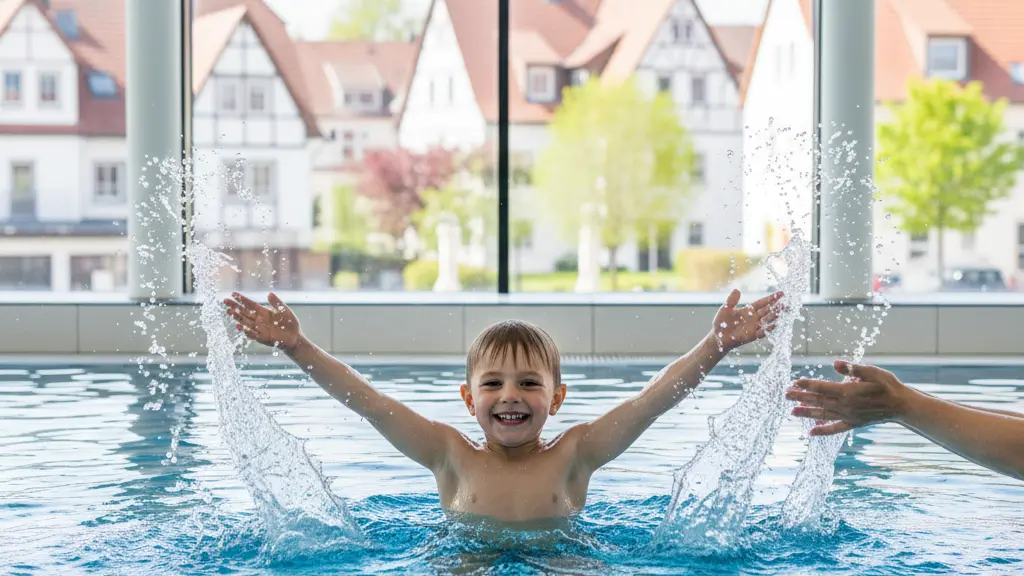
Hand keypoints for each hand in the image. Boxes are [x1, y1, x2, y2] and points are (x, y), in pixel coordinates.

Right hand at [224, 292, 301, 350]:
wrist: (295, 338)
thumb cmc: (290, 323)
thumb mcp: (285, 310)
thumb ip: (277, 303)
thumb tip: (269, 293)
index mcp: (263, 312)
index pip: (250, 304)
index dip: (242, 299)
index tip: (233, 294)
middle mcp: (259, 320)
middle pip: (244, 312)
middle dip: (235, 307)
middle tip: (225, 301)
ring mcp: (260, 329)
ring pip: (246, 323)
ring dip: (238, 318)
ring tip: (229, 312)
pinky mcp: (263, 338)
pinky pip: (253, 335)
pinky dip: (247, 331)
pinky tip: (240, 327)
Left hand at [711, 289, 782, 351]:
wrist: (718, 337)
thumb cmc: (721, 323)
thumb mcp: (725, 309)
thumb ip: (731, 300)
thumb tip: (737, 290)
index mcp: (748, 310)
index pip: (762, 303)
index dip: (771, 298)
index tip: (781, 293)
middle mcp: (753, 318)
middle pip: (768, 311)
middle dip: (777, 307)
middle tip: (787, 302)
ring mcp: (754, 327)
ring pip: (767, 320)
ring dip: (775, 316)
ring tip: (783, 310)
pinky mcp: (752, 336)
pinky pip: (762, 332)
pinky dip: (768, 329)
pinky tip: (774, 325)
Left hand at [786, 360, 907, 435]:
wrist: (901, 406)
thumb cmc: (888, 386)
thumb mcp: (873, 372)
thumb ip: (853, 368)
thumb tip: (835, 363)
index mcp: (849, 392)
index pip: (823, 388)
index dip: (808, 384)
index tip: (795, 382)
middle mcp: (846, 406)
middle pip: (819, 401)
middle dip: (801, 398)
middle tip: (786, 395)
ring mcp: (848, 417)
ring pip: (823, 415)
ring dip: (807, 413)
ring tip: (792, 411)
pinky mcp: (853, 424)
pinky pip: (835, 429)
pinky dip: (823, 431)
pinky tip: (811, 433)